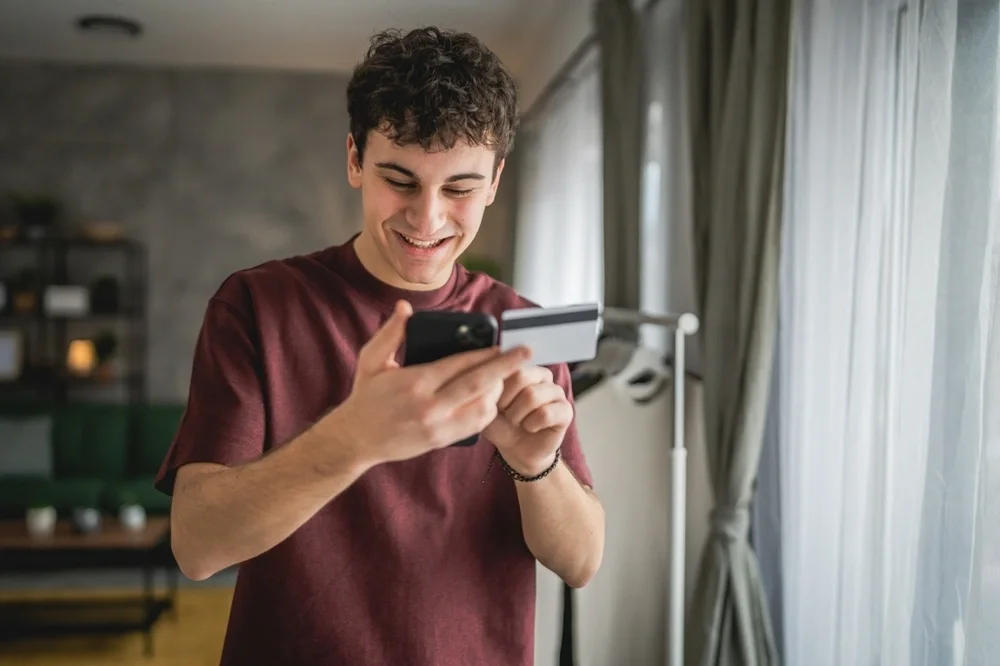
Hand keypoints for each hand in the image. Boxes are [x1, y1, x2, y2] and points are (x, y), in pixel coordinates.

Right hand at [324, 300, 530, 467]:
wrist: (356, 439)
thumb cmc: (365, 395)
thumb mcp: (371, 360)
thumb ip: (390, 333)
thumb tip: (405, 308)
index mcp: (415, 383)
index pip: (459, 365)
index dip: (484, 353)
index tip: (503, 342)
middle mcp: (430, 406)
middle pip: (478, 385)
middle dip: (506, 366)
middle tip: (526, 353)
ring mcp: (438, 427)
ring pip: (482, 408)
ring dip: (498, 390)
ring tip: (505, 374)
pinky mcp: (442, 440)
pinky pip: (476, 426)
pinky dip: (488, 409)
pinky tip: (491, 396)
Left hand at [483, 364, 572, 476]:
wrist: (517, 450)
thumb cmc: (501, 424)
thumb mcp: (486, 406)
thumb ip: (488, 388)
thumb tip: (492, 375)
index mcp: (524, 367)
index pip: (509, 364)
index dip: (497, 387)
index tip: (495, 402)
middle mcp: (543, 375)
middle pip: (522, 376)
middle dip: (507, 401)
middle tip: (506, 414)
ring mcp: (557, 392)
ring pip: (532, 395)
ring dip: (517, 416)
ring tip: (518, 422)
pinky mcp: (566, 411)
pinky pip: (546, 413)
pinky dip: (532, 425)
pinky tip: (531, 428)